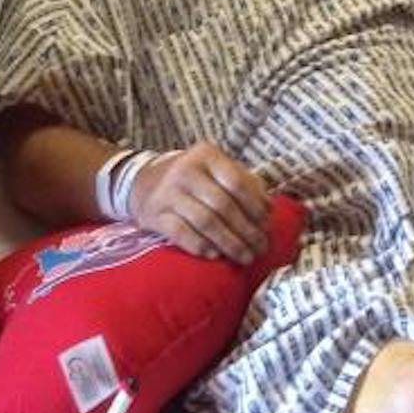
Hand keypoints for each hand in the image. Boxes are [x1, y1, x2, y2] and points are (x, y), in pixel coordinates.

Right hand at [130, 141, 271, 264]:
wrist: (144, 182)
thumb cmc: (193, 179)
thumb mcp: (216, 170)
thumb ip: (245, 183)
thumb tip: (268, 210)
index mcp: (206, 155)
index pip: (237, 182)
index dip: (255, 207)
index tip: (266, 226)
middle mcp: (186, 170)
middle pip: (223, 205)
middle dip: (246, 231)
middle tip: (260, 249)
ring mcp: (168, 192)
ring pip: (205, 221)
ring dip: (229, 243)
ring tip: (244, 257)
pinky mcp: (154, 214)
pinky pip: (181, 233)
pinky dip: (201, 246)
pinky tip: (216, 256)